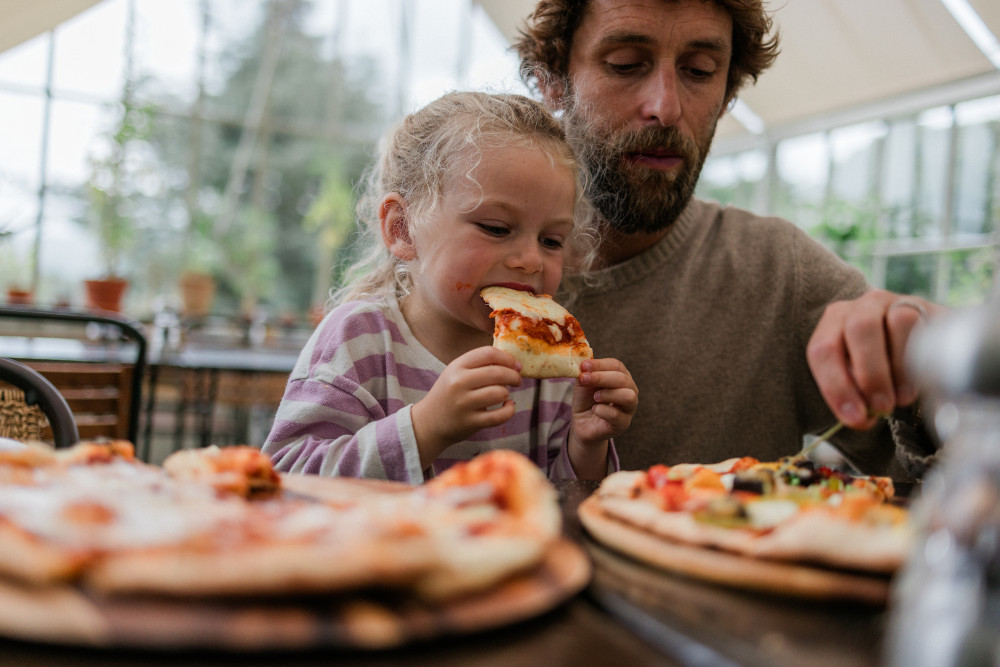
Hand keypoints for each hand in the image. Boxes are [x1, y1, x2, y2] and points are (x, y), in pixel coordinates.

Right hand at [411, 347, 521, 465]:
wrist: (429, 422)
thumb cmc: (448, 394)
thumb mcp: (456, 373)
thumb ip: (478, 365)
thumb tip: (512, 362)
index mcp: (456, 366)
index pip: (488, 353)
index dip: (508, 358)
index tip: (516, 365)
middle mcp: (459, 383)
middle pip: (498, 372)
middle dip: (514, 376)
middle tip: (517, 380)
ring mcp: (464, 404)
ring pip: (499, 393)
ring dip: (507, 393)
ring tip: (504, 394)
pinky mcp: (470, 422)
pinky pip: (499, 416)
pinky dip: (509, 410)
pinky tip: (507, 407)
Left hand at [568, 358, 637, 476]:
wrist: (582, 423)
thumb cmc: (586, 400)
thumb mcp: (583, 383)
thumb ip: (585, 372)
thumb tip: (583, 362)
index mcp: (621, 377)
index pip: (617, 365)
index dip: (600, 364)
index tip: (584, 366)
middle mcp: (630, 390)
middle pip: (623, 379)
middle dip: (601, 377)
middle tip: (584, 379)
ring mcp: (628, 409)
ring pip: (628, 396)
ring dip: (608, 394)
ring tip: (595, 396)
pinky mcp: (623, 424)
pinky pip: (617, 415)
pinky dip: (603, 410)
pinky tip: (594, 409)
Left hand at [806, 289, 944, 428]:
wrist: (923, 348)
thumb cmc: (880, 370)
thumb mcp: (858, 381)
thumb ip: (854, 394)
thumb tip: (861, 416)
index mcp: (833, 323)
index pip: (823, 350)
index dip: (837, 387)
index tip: (856, 418)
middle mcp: (860, 307)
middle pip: (859, 329)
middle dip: (871, 375)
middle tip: (882, 407)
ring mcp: (895, 302)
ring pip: (898, 322)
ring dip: (900, 368)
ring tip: (901, 398)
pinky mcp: (925, 307)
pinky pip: (927, 326)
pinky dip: (922, 358)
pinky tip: (921, 379)